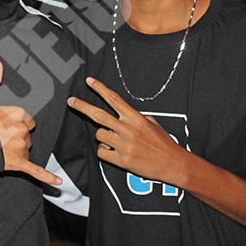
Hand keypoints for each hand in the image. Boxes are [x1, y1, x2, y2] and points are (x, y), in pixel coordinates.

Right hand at [0, 61, 61, 185]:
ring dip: (17, 152)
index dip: (16, 123)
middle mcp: (22, 129)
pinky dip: (47, 177)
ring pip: (27, 151)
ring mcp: (21, 147)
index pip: (28, 119)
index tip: (3, 126)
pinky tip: (58, 181)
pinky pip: (36, 171)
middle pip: (28, 136)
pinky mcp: (19, 164)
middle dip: (16, 138)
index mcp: (17, 113)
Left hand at [67, 76, 186, 184]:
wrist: (174, 164)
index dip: (100, 88)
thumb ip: (136, 117)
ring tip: (114, 141)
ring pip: (99, 135)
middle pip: (99, 115)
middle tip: (71, 101)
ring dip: (102, 136)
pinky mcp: (122, 160)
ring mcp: (124, 145)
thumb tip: (123, 113)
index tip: (89, 81)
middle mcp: (128, 129)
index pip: (114, 99)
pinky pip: (102, 152)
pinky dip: (104, 151)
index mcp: (135, 118)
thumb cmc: (164, 143)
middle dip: (82, 106)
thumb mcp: (152, 123)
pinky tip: (114, 152)